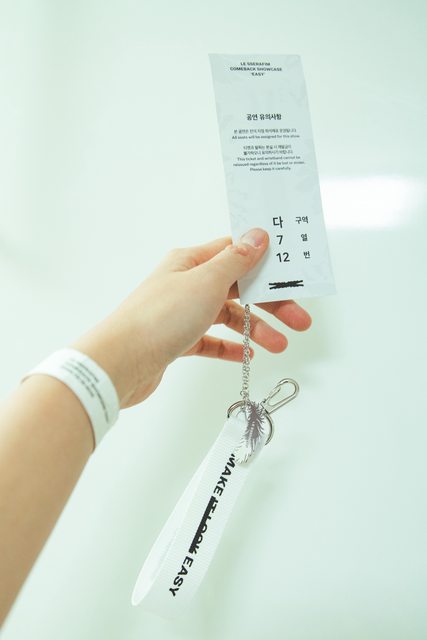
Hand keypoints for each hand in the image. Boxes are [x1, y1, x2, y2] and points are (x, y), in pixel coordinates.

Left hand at [71, 228, 310, 408]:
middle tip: (298, 319)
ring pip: (227, 316)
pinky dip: (230, 346)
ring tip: (278, 345)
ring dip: (254, 329)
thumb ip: (236, 260)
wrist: (120, 362)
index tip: (291, 272)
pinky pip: (211, 340)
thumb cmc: (158, 317)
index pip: (236, 253)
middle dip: (270, 303)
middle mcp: (186, 284)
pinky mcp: (177, 340)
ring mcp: (181, 313)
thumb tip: (257, 235)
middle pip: (237, 288)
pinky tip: (247, 354)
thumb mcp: (206, 282)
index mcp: (191, 262)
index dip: (265, 262)